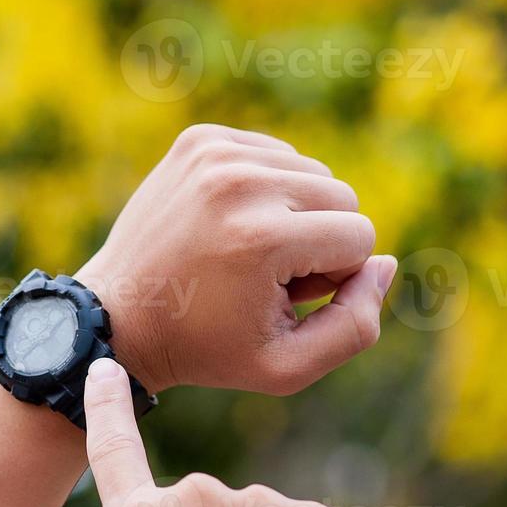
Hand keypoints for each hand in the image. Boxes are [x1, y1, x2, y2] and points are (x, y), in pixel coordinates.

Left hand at [76, 123, 396, 394]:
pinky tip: (233, 224)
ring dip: (295, 213)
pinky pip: (275, 154)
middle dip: (320, 241)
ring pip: (312, 171)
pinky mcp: (200, 139)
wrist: (119, 316)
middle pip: (343, 194)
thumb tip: (386, 262)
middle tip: (266, 277)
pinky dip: (267, 189)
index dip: (334, 277)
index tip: (285, 298)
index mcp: (263, 237)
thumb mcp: (287, 367)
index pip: (361, 236)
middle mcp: (240, 182)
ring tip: (248, 252)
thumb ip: (357, 325)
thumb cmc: (207, 348)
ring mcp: (215, 152)